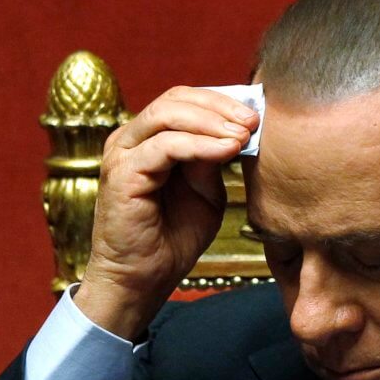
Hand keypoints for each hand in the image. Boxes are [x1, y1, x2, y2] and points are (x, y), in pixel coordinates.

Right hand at [74, 86, 257, 339]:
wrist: (144, 280)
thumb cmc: (172, 239)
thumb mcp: (205, 193)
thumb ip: (213, 161)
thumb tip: (235, 131)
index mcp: (148, 139)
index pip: (184, 100)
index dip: (222, 101)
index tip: (257, 114)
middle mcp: (131, 139)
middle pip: (176, 98)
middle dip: (220, 106)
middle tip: (254, 120)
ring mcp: (123, 154)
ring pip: (168, 115)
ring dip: (212, 121)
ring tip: (244, 134)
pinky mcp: (122, 173)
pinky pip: (165, 146)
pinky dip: (200, 145)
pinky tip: (228, 150)